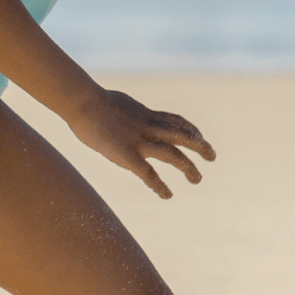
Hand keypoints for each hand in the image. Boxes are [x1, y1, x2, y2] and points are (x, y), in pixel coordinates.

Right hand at [67, 89, 215, 198]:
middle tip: (212, 156)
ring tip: (197, 179)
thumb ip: (120, 111)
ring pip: (172, 154)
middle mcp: (147, 126)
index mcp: (143, 113)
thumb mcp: (112, 101)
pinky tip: (167, 195)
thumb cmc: (87, 99)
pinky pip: (148, 174)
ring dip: (188, 167)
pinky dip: (159, 185)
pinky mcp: (127, 156)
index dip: (190, 128)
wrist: (82, 101)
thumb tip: (114, 111)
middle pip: (182, 135)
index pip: (174, 120)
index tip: (199, 136)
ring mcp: (138, 141)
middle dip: (199, 145)